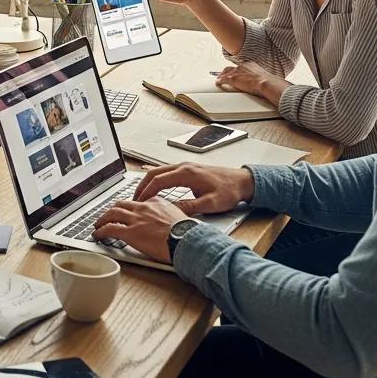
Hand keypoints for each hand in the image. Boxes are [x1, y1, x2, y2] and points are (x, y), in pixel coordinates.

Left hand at [92, 198, 188, 262]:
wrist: (188, 240)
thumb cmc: (188, 233)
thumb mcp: (180, 216)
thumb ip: (170, 214)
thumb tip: (170, 221)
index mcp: (156, 202)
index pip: (138, 201)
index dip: (130, 207)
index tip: (127, 211)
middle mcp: (143, 207)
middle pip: (121, 204)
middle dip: (112, 210)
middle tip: (108, 216)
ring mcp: (136, 219)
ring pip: (112, 214)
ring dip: (103, 219)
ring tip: (98, 224)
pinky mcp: (131, 232)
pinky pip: (110, 229)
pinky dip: (101, 231)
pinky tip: (97, 235)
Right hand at [135, 162, 255, 214]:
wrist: (242, 181)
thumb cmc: (229, 191)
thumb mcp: (210, 204)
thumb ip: (189, 207)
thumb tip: (171, 210)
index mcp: (187, 173)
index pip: (158, 180)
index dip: (146, 191)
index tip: (139, 201)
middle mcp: (183, 167)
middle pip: (154, 173)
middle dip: (142, 185)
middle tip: (134, 199)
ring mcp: (185, 166)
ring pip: (159, 171)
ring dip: (148, 182)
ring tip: (141, 195)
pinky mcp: (188, 170)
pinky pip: (166, 172)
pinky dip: (156, 180)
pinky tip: (155, 189)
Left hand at [214, 61, 277, 100]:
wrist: (267, 83)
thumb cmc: (269, 82)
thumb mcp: (264, 76)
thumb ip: (261, 77)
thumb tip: (264, 83)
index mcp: (250, 64)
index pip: (240, 65)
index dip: (236, 69)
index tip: (235, 72)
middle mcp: (242, 66)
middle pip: (230, 68)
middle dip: (226, 72)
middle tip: (223, 76)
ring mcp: (236, 72)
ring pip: (225, 73)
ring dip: (221, 77)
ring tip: (219, 80)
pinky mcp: (232, 79)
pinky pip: (223, 80)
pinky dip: (220, 82)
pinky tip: (218, 84)